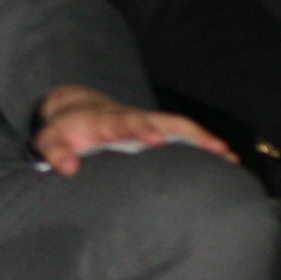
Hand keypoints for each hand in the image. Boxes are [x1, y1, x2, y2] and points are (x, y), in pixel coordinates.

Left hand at [33, 86, 234, 174]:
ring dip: (205, 139)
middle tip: (214, 148)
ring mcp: (147, 122)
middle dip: (189, 133)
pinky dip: (203, 144)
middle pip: (165, 120)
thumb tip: (68, 168)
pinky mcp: (156, 130)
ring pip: (180, 126)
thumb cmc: (64, 130)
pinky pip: (183, 134)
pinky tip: (226, 160)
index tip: (155, 140)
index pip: (125, 121)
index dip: (140, 128)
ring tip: (230, 157)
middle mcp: (133, 117)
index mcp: (107, 119)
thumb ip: (55, 152)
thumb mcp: (50, 138)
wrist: (74, 110)